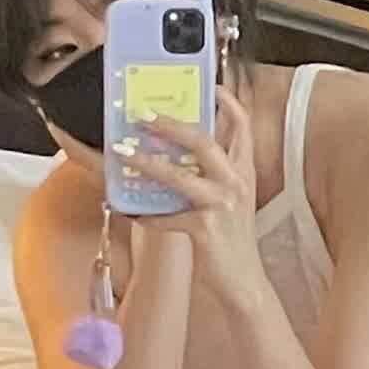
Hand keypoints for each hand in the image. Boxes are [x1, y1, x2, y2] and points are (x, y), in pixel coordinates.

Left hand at [121, 86, 265, 307]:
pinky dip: (146, 214)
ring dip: (147, 162)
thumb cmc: (231, 240)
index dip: (226, 102)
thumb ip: (211, 176)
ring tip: (123, 152)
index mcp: (243, 173)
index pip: (242, 127)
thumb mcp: (230, 201)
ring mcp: (221, 205)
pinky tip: (131, 210)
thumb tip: (177, 155)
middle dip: (171, 124)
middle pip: (204, 141)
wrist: (244, 282)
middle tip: (143, 113)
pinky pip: (166, 216)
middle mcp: (236, 183)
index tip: (208, 86)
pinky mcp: (205, 228)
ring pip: (179, 175)